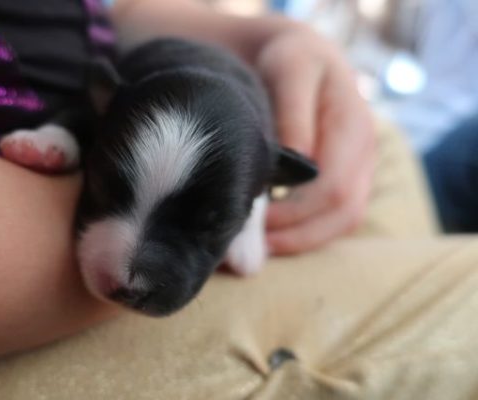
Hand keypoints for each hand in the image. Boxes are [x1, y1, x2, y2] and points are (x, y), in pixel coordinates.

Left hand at [255, 21, 374, 254]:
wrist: (305, 59)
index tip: (253, 219)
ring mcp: (360, 168)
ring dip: (302, 240)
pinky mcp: (348, 178)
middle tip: (251, 243)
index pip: (333, 187)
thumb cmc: (292, 63)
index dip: (294, 211)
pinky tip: (275, 236)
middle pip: (343, 212)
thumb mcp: (290, 73)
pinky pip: (336, 218)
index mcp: (352, 127)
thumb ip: (293, 114)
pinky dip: (307, 233)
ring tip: (260, 247)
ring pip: (343, 221)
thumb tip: (296, 160)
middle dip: (296, 233)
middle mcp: (364, 153)